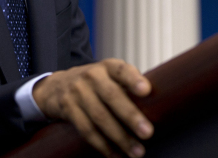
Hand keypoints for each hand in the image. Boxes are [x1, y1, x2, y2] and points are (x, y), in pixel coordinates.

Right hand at [32, 59, 152, 157]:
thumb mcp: (108, 75)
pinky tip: (116, 155)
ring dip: (120, 137)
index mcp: (107, 67)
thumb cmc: (94, 84)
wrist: (57, 86)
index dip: (133, 79)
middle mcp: (91, 76)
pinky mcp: (68, 108)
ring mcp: (77, 92)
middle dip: (130, 115)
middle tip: (148, 132)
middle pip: (111, 95)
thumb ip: (128, 85)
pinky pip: (86, 130)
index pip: (121, 70)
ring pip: (99, 117)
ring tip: (137, 152)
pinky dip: (102, 145)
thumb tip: (160, 105)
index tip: (146, 90)